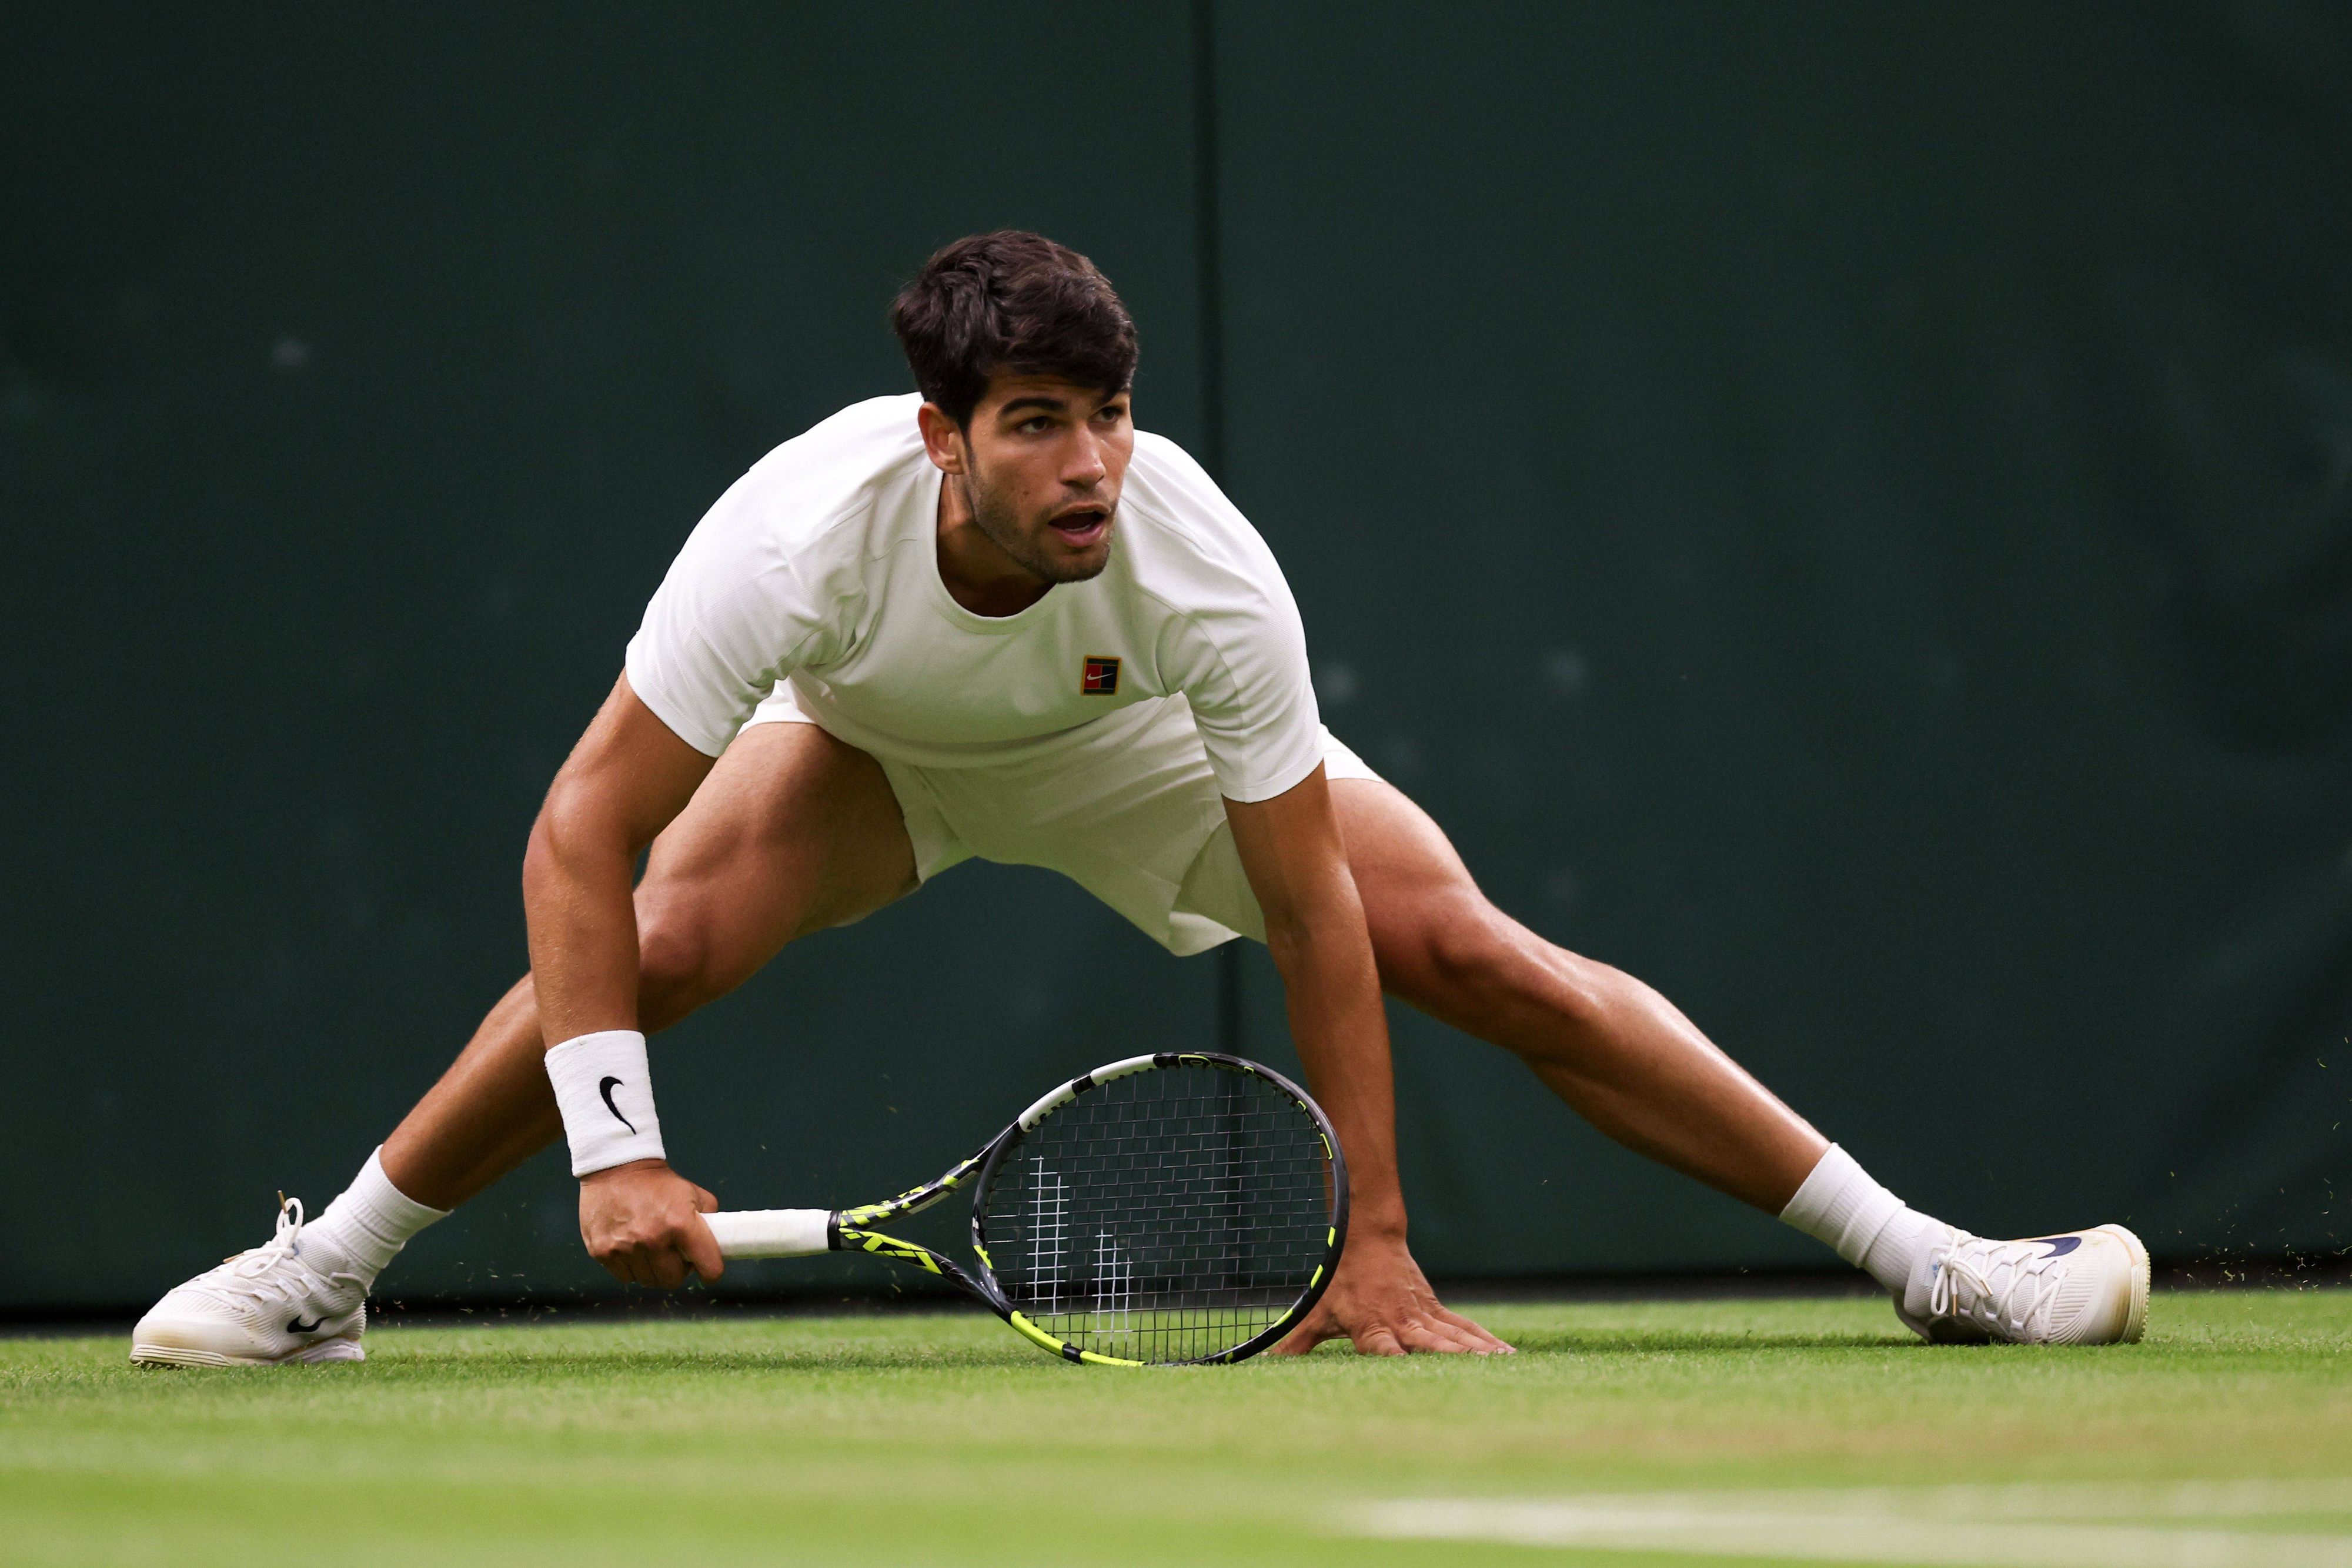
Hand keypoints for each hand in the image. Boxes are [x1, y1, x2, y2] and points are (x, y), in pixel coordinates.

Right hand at [578, 1159, 722, 1287]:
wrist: (616, 1168)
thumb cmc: (656, 1182)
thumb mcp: (692, 1193)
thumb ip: (709, 1218)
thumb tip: (717, 1243)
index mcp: (681, 1224)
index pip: (709, 1267)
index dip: (711, 1271)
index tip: (708, 1270)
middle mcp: (652, 1239)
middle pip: (673, 1280)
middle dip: (677, 1270)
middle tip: (674, 1254)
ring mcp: (625, 1248)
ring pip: (648, 1280)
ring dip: (653, 1269)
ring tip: (651, 1248)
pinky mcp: (603, 1252)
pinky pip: (625, 1276)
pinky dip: (631, 1267)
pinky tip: (632, 1247)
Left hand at [1269, 1231, 1512, 1355]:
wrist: (1366, 1238)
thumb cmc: (1338, 1282)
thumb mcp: (1314, 1314)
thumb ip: (1292, 1344)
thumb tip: (1258, 1365)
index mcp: (1370, 1327)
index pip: (1382, 1348)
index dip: (1394, 1359)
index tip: (1409, 1370)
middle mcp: (1401, 1322)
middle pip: (1429, 1343)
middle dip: (1450, 1359)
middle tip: (1473, 1374)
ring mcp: (1423, 1314)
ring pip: (1455, 1335)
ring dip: (1477, 1352)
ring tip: (1501, 1367)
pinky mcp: (1436, 1309)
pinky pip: (1465, 1328)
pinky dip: (1486, 1341)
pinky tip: (1507, 1355)